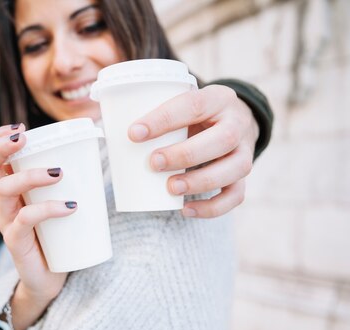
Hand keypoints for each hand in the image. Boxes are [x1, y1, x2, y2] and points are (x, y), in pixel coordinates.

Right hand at [0, 124, 75, 329]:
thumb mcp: (59, 204)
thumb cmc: (57, 236)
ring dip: (31, 175)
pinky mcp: (16, 242)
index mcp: (11, 190)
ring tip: (58, 172)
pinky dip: (47, 209)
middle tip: (23, 137)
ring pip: (5, 189)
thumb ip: (70, 184)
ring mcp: (7, 222)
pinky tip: (69, 206)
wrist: (50, 280)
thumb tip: (99, 157)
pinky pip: (25, 219)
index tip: (21, 128)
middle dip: (1, 147)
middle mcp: (4, 203)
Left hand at [128, 84, 258, 217]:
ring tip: (171, 189)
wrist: (234, 121)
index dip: (163, 119)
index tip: (133, 133)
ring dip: (201, 182)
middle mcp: (238, 123)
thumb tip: (103, 123)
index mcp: (218, 98)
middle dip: (185, 154)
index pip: (194, 104)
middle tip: (153, 163)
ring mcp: (246, 152)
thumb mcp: (181, 102)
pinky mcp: (244, 176)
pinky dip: (212, 207)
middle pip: (222, 139)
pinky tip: (185, 210)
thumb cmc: (194, 114)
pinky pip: (236, 196)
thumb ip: (154, 109)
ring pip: (235, 169)